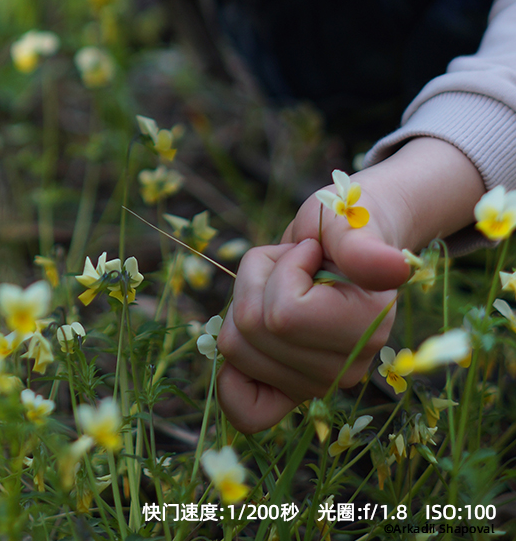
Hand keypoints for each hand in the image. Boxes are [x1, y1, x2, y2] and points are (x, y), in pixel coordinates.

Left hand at [216, 138, 483, 432]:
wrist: (351, 238)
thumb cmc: (344, 220)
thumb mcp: (344, 217)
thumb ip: (360, 245)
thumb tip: (395, 267)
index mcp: (367, 324)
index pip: (282, 314)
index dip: (280, 269)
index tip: (308, 250)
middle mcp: (347, 367)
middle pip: (250, 331)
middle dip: (257, 281)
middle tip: (290, 263)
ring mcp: (320, 383)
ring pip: (235, 350)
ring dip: (245, 302)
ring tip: (282, 283)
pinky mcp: (295, 390)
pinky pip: (248, 411)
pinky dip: (234, 376)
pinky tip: (250, 335)